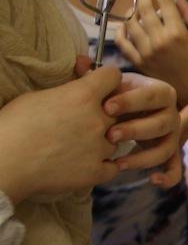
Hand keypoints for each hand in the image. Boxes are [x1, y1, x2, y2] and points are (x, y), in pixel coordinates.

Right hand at [0, 65, 122, 202]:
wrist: (4, 162)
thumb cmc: (13, 124)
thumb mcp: (38, 96)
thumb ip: (69, 88)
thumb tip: (85, 72)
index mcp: (83, 95)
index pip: (113, 76)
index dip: (106, 80)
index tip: (99, 85)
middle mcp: (98, 120)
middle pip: (118, 110)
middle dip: (105, 112)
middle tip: (85, 119)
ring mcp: (100, 148)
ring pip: (117, 139)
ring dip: (104, 140)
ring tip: (80, 144)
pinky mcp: (97, 172)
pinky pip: (113, 166)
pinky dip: (103, 164)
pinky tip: (87, 162)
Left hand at [102, 72, 182, 187]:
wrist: (127, 111)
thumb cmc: (117, 95)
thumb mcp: (108, 84)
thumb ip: (94, 76)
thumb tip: (80, 63)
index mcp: (162, 92)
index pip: (155, 95)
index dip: (133, 101)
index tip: (106, 107)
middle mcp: (172, 114)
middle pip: (164, 123)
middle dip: (136, 130)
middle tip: (110, 135)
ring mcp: (172, 136)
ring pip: (167, 148)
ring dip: (144, 157)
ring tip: (118, 162)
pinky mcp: (169, 155)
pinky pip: (174, 168)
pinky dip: (168, 177)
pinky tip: (152, 180)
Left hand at [117, 0, 187, 103]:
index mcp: (177, 33)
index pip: (164, 3)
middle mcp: (159, 41)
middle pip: (144, 9)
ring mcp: (146, 52)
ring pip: (131, 23)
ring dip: (133, 10)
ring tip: (139, 8)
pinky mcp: (138, 62)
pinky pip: (122, 42)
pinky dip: (121, 30)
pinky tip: (128, 25)